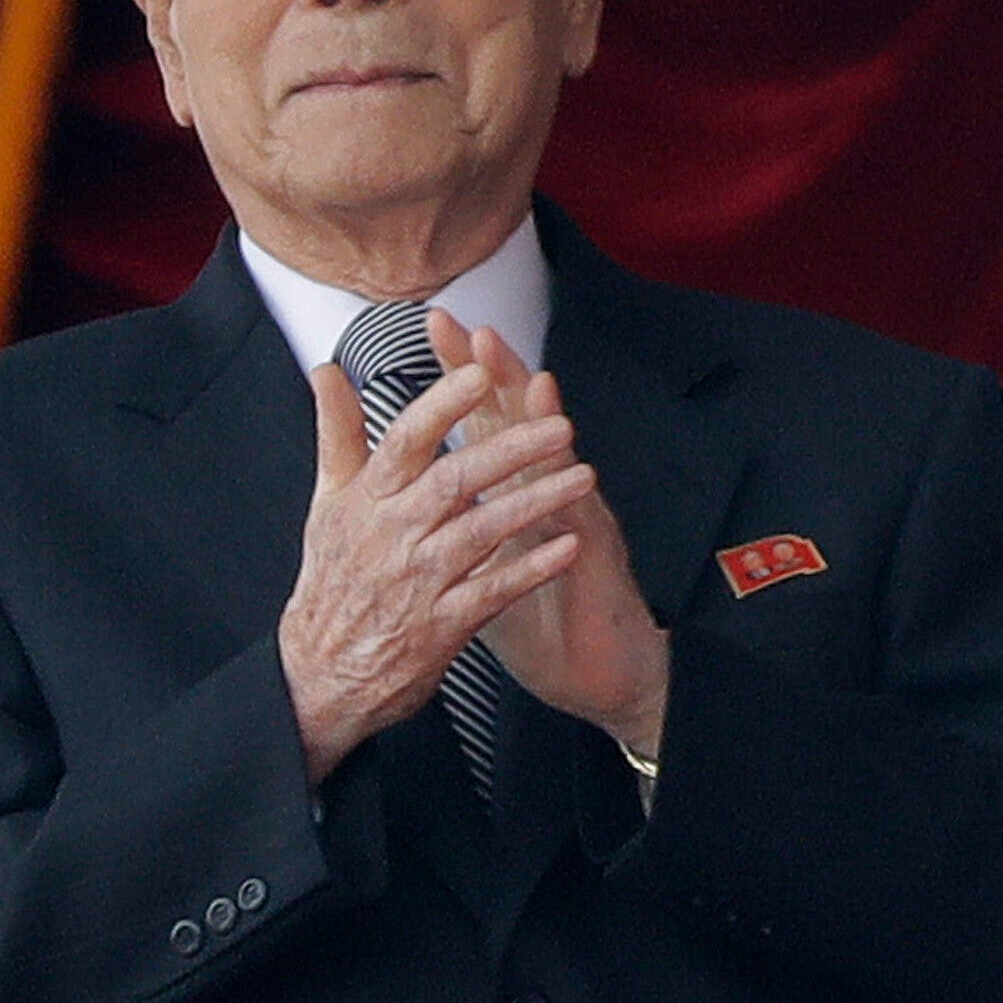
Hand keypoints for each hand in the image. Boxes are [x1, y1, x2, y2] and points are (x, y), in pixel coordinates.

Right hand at [277, 334, 598, 781]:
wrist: (320, 672)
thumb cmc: (332, 577)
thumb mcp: (327, 501)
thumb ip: (337, 431)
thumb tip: (327, 370)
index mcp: (368, 499)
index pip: (406, 441)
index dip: (442, 406)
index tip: (481, 373)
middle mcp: (393, 535)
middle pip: (455, 481)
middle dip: (511, 449)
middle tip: (560, 424)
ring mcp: (418, 581)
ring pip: (483, 532)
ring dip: (536, 502)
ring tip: (582, 476)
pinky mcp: (442, 625)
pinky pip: (494, 591)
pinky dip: (532, 569)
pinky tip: (570, 547)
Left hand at [452, 321, 669, 761]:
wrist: (594, 674)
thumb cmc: (539, 619)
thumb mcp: (479, 566)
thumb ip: (449, 520)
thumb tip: (408, 486)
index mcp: (512, 493)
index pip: (482, 420)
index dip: (460, 375)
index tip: (434, 328)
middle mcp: (546, 494)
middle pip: (519, 422)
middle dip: (497, 375)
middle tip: (473, 328)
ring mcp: (575, 522)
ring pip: (557, 461)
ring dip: (542, 422)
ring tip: (525, 378)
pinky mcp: (594, 562)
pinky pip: (583, 524)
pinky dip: (573, 494)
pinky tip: (569, 464)